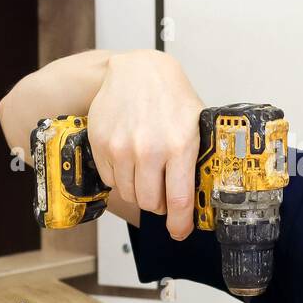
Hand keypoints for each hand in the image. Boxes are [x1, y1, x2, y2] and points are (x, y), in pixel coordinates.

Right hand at [86, 51, 203, 238]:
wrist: (137, 70)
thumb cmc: (170, 95)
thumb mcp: (196, 123)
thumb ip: (196, 158)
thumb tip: (201, 193)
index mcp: (179, 146)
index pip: (179, 200)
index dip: (180, 224)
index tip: (180, 232)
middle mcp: (149, 149)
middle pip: (150, 203)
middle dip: (159, 205)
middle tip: (163, 194)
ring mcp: (122, 148)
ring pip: (129, 194)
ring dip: (139, 191)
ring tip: (146, 173)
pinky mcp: (101, 145)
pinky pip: (110, 180)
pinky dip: (120, 178)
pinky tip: (129, 161)